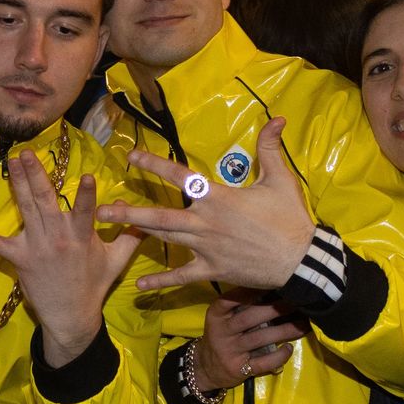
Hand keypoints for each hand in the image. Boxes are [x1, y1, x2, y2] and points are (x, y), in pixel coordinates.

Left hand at [0, 151, 142, 367]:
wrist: (72, 315)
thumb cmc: (94, 284)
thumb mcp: (118, 259)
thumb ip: (130, 235)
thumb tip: (142, 215)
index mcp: (81, 236)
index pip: (85, 211)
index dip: (87, 195)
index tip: (88, 176)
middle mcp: (57, 238)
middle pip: (45, 201)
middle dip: (36, 175)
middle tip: (26, 154)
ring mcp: (36, 247)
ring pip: (26, 210)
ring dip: (17, 185)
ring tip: (10, 164)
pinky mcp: (20, 258)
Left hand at [97, 117, 314, 291]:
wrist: (300, 259)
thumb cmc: (290, 218)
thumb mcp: (280, 179)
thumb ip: (270, 148)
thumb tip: (278, 118)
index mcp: (218, 197)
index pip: (179, 177)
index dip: (153, 164)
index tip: (131, 157)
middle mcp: (205, 221)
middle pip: (160, 214)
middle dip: (129, 210)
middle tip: (102, 208)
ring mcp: (205, 248)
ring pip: (164, 239)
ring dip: (136, 234)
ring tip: (111, 230)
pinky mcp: (211, 270)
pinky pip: (181, 276)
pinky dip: (161, 281)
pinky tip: (140, 285)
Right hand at [191, 290, 308, 391]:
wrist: (206, 368)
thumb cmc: (221, 336)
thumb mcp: (221, 319)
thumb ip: (239, 306)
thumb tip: (272, 288)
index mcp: (216, 316)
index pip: (230, 300)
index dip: (249, 292)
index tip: (271, 284)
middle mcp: (221, 332)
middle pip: (249, 318)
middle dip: (275, 309)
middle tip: (296, 302)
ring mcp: (230, 351)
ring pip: (260, 338)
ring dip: (284, 330)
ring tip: (303, 325)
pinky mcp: (240, 369)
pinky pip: (263, 362)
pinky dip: (279, 355)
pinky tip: (289, 348)